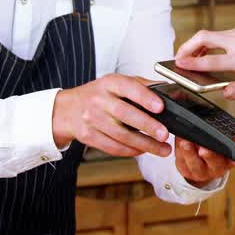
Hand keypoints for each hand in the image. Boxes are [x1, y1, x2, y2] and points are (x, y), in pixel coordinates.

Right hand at [52, 74, 171, 157]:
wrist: (66, 109)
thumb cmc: (98, 95)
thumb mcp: (115, 83)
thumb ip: (140, 86)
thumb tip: (168, 91)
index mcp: (109, 83)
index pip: (129, 87)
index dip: (145, 97)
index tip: (161, 107)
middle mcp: (99, 100)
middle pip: (125, 114)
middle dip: (147, 126)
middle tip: (165, 135)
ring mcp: (92, 119)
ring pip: (121, 135)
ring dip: (144, 144)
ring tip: (162, 149)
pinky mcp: (88, 136)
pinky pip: (112, 147)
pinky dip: (130, 151)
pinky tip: (143, 151)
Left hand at [173, 120, 234, 186]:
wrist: (199, 168)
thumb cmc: (215, 152)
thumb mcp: (230, 141)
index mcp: (229, 161)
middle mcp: (216, 167)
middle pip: (215, 162)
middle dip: (210, 155)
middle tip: (204, 148)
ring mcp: (200, 170)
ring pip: (195, 162)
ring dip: (190, 152)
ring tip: (186, 141)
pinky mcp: (185, 168)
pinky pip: (181, 159)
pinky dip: (179, 149)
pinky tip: (178, 139)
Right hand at [174, 28, 234, 103]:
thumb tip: (225, 91)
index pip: (212, 60)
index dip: (193, 63)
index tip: (179, 65)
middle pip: (205, 37)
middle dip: (187, 47)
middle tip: (177, 59)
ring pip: (208, 34)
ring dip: (194, 44)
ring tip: (186, 59)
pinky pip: (215, 35)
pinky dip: (204, 43)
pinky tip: (201, 54)